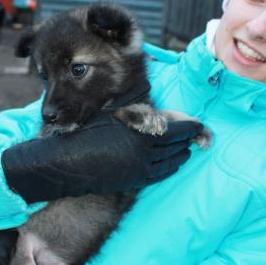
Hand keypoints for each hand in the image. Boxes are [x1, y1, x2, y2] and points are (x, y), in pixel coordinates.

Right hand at [2, 110, 202, 203]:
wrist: (66, 163)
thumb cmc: (85, 132)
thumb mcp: (109, 111)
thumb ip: (131, 97)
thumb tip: (148, 82)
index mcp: (140, 134)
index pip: (176, 131)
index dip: (190, 128)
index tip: (199, 124)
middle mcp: (143, 154)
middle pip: (175, 147)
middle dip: (188, 141)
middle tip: (197, 135)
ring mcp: (138, 170)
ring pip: (169, 163)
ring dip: (180, 155)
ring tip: (187, 149)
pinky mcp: (132, 181)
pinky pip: (158, 175)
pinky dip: (170, 169)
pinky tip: (174, 164)